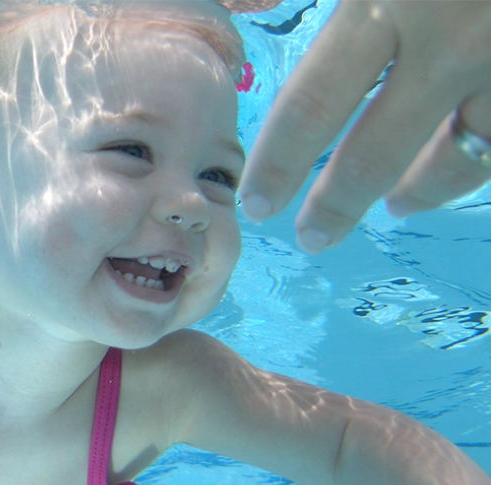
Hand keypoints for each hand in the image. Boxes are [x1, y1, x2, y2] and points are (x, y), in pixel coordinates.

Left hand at [239, 0, 490, 253]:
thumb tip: (243, 4)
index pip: (314, 107)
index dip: (280, 163)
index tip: (259, 202)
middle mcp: (452, 41)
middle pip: (378, 153)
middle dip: (336, 204)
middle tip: (310, 235)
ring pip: (465, 156)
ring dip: (423, 190)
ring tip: (396, 205)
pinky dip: (484, 154)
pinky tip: (467, 158)